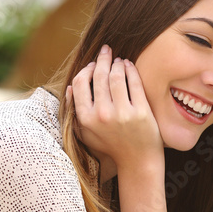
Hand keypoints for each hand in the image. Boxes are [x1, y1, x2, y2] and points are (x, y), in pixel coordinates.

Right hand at [67, 45, 163, 178]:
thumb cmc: (111, 145)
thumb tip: (70, 87)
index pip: (80, 83)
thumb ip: (75, 111)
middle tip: (106, 51)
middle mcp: (103, 115)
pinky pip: (134, 82)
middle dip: (102, 59)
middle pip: (99, 76)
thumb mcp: (86, 133)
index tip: (92, 64)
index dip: (86, 69)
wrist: (137, 160)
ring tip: (119, 60)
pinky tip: (129, 66)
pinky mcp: (141, 112)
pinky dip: (131, 70)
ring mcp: (123, 113)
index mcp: (86, 118)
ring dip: (117, 63)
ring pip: (117, 76)